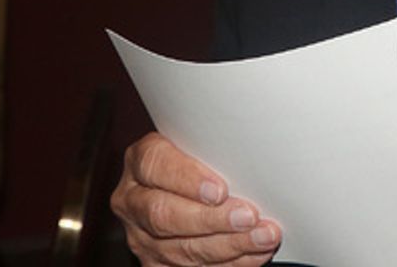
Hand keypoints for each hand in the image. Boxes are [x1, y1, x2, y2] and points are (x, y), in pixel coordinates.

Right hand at [111, 131, 280, 265]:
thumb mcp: (197, 141)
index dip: (188, 180)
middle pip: (164, 214)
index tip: (220, 190)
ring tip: (263, 237)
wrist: (181, 185)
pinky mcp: (154, 263)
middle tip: (248, 217)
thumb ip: (211, 148)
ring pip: (180, 248)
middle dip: (212, 219)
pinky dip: (229, 263)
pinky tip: (254, 253)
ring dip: (228, 245)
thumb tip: (252, 153)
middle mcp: (133, 200)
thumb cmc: (198, 156)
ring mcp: (140, 236)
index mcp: (140, 160)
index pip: (156, 166)